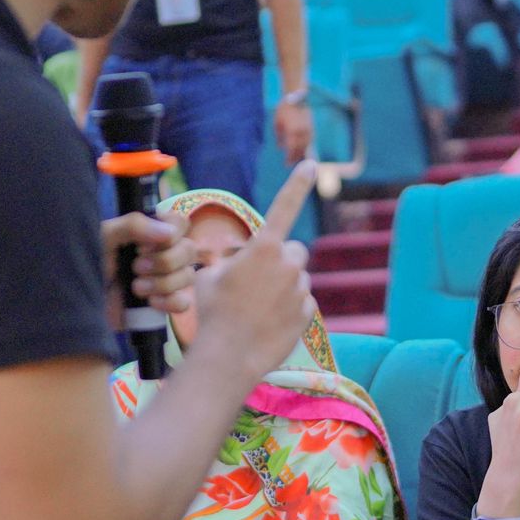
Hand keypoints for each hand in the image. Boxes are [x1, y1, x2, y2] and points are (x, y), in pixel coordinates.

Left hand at [102, 210, 194, 329]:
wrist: (80, 298)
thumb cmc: (90, 260)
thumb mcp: (105, 236)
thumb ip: (134, 226)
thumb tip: (169, 233)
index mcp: (152, 233)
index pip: (180, 223)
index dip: (170, 234)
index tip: (143, 245)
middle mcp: (165, 252)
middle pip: (189, 250)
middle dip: (164, 261)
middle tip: (136, 267)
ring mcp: (168, 279)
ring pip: (188, 276)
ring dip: (162, 283)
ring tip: (136, 287)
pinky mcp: (165, 303)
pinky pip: (184, 302)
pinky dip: (169, 302)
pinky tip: (150, 302)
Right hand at [191, 162, 316, 383]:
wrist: (227, 356)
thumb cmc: (212, 312)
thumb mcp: (210, 276)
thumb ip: (232, 260)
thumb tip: (241, 262)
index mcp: (263, 247)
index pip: (284, 207)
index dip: (296, 184)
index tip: (309, 163)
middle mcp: (287, 263)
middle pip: (292, 251)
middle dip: (279, 260)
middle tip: (256, 281)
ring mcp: (300, 288)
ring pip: (296, 278)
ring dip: (282, 286)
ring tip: (257, 308)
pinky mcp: (308, 312)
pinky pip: (302, 301)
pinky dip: (289, 308)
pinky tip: (269, 322)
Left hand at [273, 97, 314, 164]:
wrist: (296, 97)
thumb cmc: (284, 110)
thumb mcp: (277, 123)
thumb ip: (279, 137)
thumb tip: (280, 148)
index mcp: (292, 131)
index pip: (292, 149)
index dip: (289, 158)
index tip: (286, 164)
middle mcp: (301, 132)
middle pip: (300, 150)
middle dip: (296, 158)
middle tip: (291, 164)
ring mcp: (308, 130)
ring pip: (307, 146)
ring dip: (302, 154)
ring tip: (297, 159)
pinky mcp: (312, 127)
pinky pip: (311, 141)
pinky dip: (307, 147)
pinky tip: (303, 150)